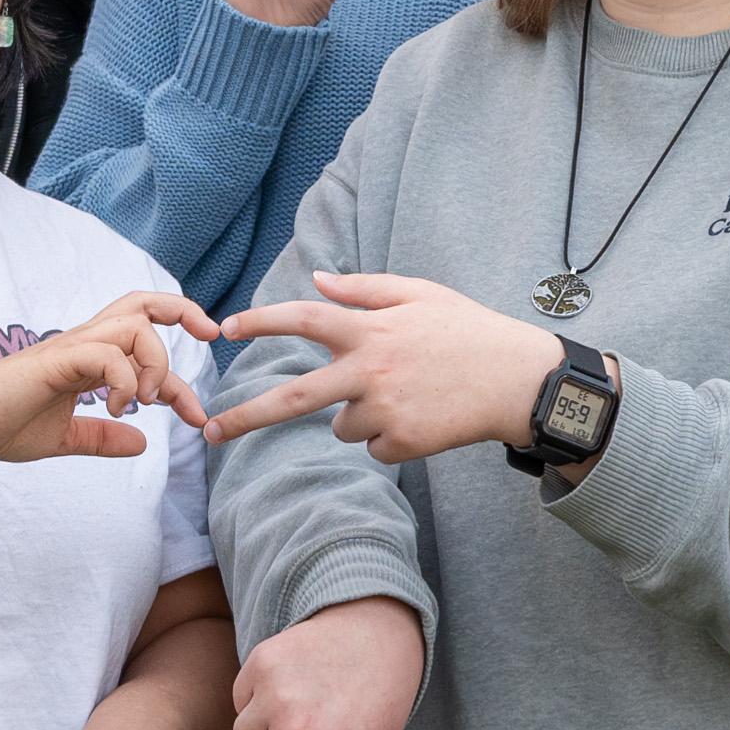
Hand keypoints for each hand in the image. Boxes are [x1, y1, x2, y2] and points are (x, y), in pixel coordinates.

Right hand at [0, 288, 224, 464]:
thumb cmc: (1, 425)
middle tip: (212, 336)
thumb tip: (143, 443)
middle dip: (185, 311)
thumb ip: (102, 438)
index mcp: (87, 356)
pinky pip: (106, 353)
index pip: (146, 346)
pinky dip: (124, 380)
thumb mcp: (65, 437)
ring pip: (134, 325)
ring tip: (143, 400)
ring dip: (154, 361)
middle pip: (143, 302)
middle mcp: (83, 342)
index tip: (198, 415)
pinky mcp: (55, 360)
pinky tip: (116, 408)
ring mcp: (69, 347)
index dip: (180, 380)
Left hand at [206, 269, 568, 467]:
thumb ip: (365, 290)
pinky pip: (374, 448)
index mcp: (371, 330)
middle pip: (293, 398)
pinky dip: (390, 437)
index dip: (262, 321)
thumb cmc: (470, 331)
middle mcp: (370, 371)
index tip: (225, 328)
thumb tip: (316, 281)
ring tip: (409, 397)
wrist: (521, 381)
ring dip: (359, 417)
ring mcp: (386, 411)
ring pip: (340, 427)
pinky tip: (425, 417)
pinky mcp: (404, 443)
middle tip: (209, 431)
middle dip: (245, 417)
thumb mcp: (421, 294)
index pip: (304, 319)